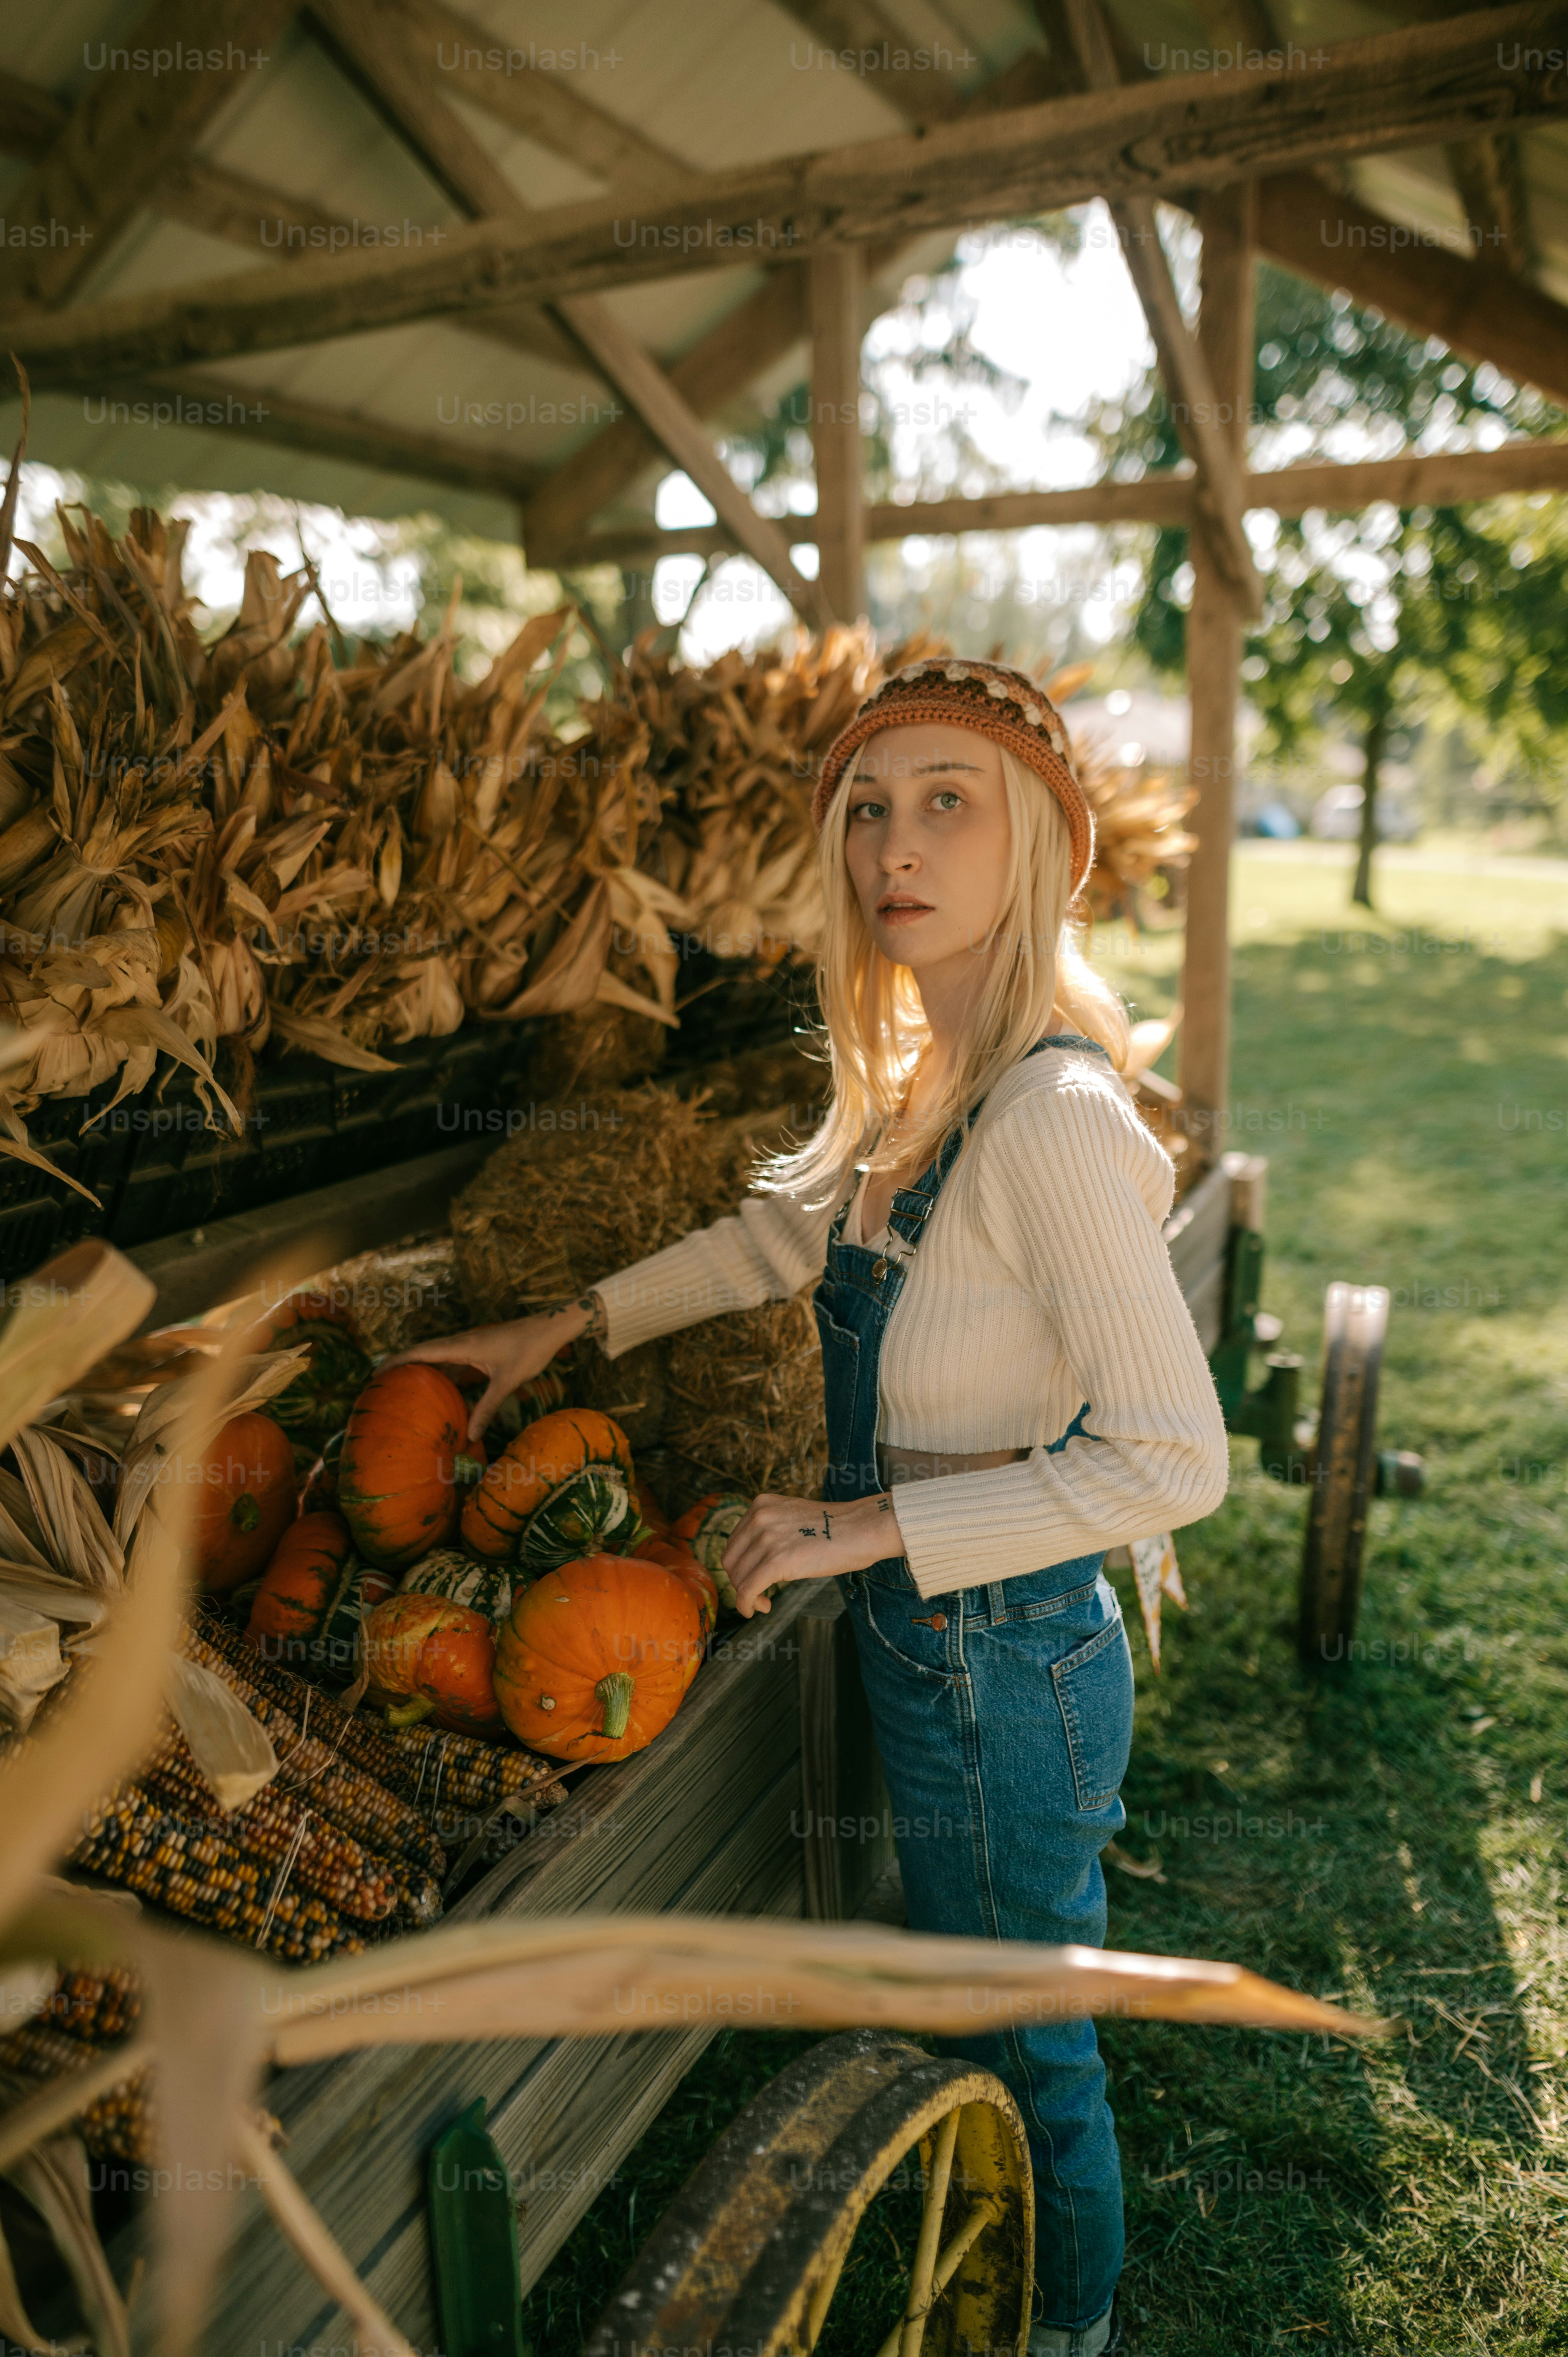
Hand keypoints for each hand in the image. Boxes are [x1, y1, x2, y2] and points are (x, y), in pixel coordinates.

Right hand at [380, 1295, 600, 1440]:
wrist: (550, 1330)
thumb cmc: (529, 1351)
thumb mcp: (506, 1382)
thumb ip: (487, 1408)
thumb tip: (470, 1436)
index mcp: (461, 1346)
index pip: (419, 1352)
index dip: (395, 1361)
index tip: (375, 1373)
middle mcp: (461, 1342)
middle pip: (423, 1352)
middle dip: (401, 1366)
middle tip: (381, 1385)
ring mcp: (470, 1345)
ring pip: (438, 1357)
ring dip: (421, 1370)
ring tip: (404, 1389)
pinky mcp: (480, 1349)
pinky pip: (453, 1361)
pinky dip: (442, 1373)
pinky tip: (440, 1389)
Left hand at [724, 1491, 904, 1617]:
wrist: (862, 1528)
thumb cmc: (835, 1528)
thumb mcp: (792, 1518)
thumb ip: (771, 1530)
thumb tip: (754, 1559)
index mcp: (761, 1505)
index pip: (734, 1542)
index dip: (740, 1565)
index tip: (753, 1578)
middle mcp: (759, 1518)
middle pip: (730, 1560)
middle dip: (740, 1581)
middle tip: (757, 1594)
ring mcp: (766, 1538)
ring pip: (738, 1578)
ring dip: (747, 1596)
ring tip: (764, 1602)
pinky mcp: (776, 1561)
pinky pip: (747, 1590)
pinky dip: (746, 1605)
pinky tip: (758, 1609)